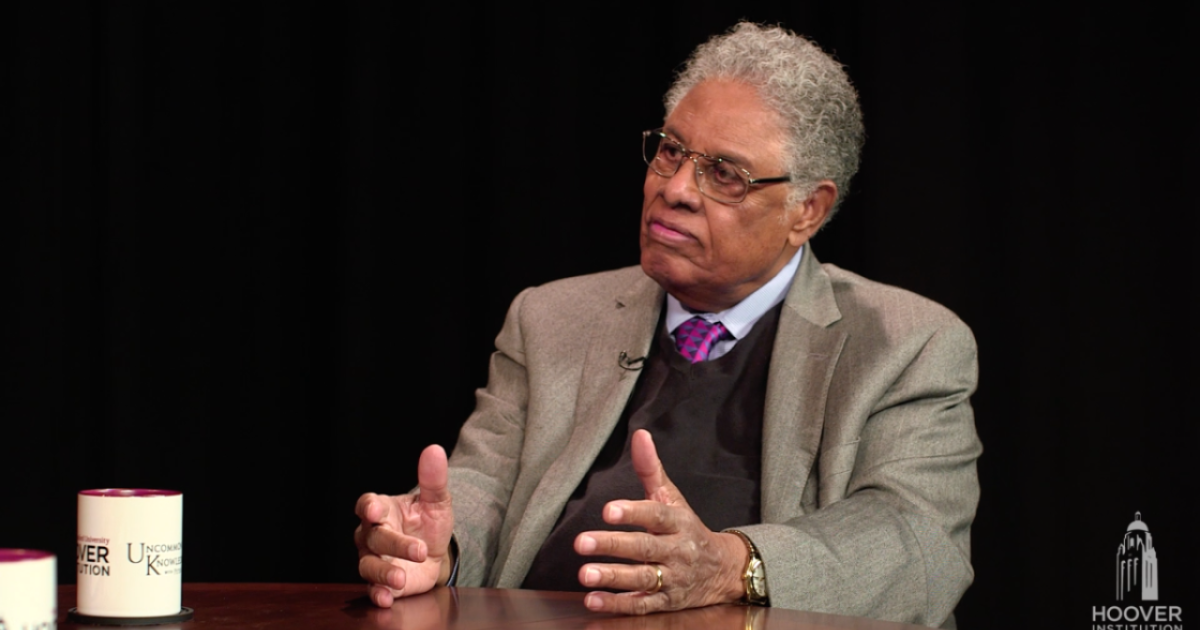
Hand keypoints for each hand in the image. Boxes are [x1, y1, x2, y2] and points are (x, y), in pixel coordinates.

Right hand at [355, 444, 454, 606]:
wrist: (435, 553)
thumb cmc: (428, 522)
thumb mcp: (437, 501)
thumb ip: (433, 478)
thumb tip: (434, 450)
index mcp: (382, 509)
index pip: (366, 504)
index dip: (369, 507)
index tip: (376, 509)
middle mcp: (371, 534)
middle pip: (373, 537)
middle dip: (395, 544)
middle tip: (418, 550)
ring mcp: (373, 559)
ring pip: (368, 565)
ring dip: (382, 572)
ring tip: (399, 578)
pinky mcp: (380, 582)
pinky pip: (372, 588)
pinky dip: (378, 594)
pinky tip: (387, 597)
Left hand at [574, 430, 747, 614]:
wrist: (723, 571)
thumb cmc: (687, 528)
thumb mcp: (673, 498)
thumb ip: (651, 469)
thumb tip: (640, 434)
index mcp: (678, 522)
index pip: (656, 515)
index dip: (633, 512)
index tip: (608, 510)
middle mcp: (677, 551)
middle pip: (644, 548)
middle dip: (613, 546)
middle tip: (581, 542)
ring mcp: (672, 579)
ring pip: (642, 579)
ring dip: (612, 578)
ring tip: (584, 574)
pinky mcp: (666, 603)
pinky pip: (642, 606)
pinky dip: (617, 605)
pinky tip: (592, 600)